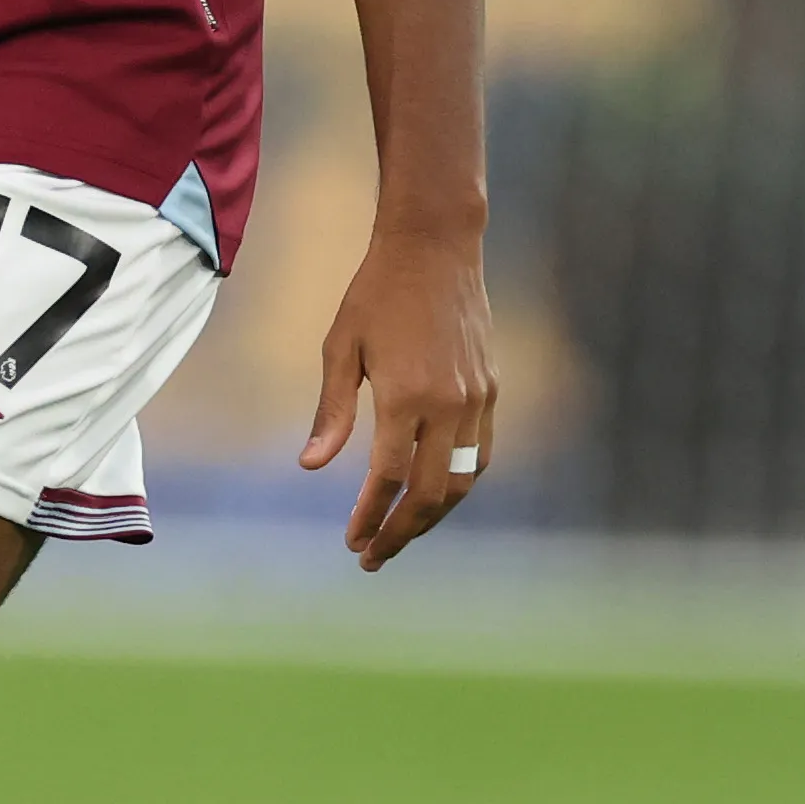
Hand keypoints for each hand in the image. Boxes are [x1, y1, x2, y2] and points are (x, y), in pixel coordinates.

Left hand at [300, 227, 496, 571]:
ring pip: (462, 481)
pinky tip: (436, 493)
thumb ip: (331, 410)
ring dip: (432, 515)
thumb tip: (313, 467)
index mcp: (405, 396)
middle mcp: (447, 405)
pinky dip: (459, 483)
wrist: (435, 247)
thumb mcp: (341, 346)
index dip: (369, 517)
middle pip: (428, 493)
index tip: (353, 542)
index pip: (387, 479)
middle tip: (373, 556)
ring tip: (402, 532)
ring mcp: (476, 399)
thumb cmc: (377, 292)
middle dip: (401, 533)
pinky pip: (480, 454)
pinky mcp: (491, 389)